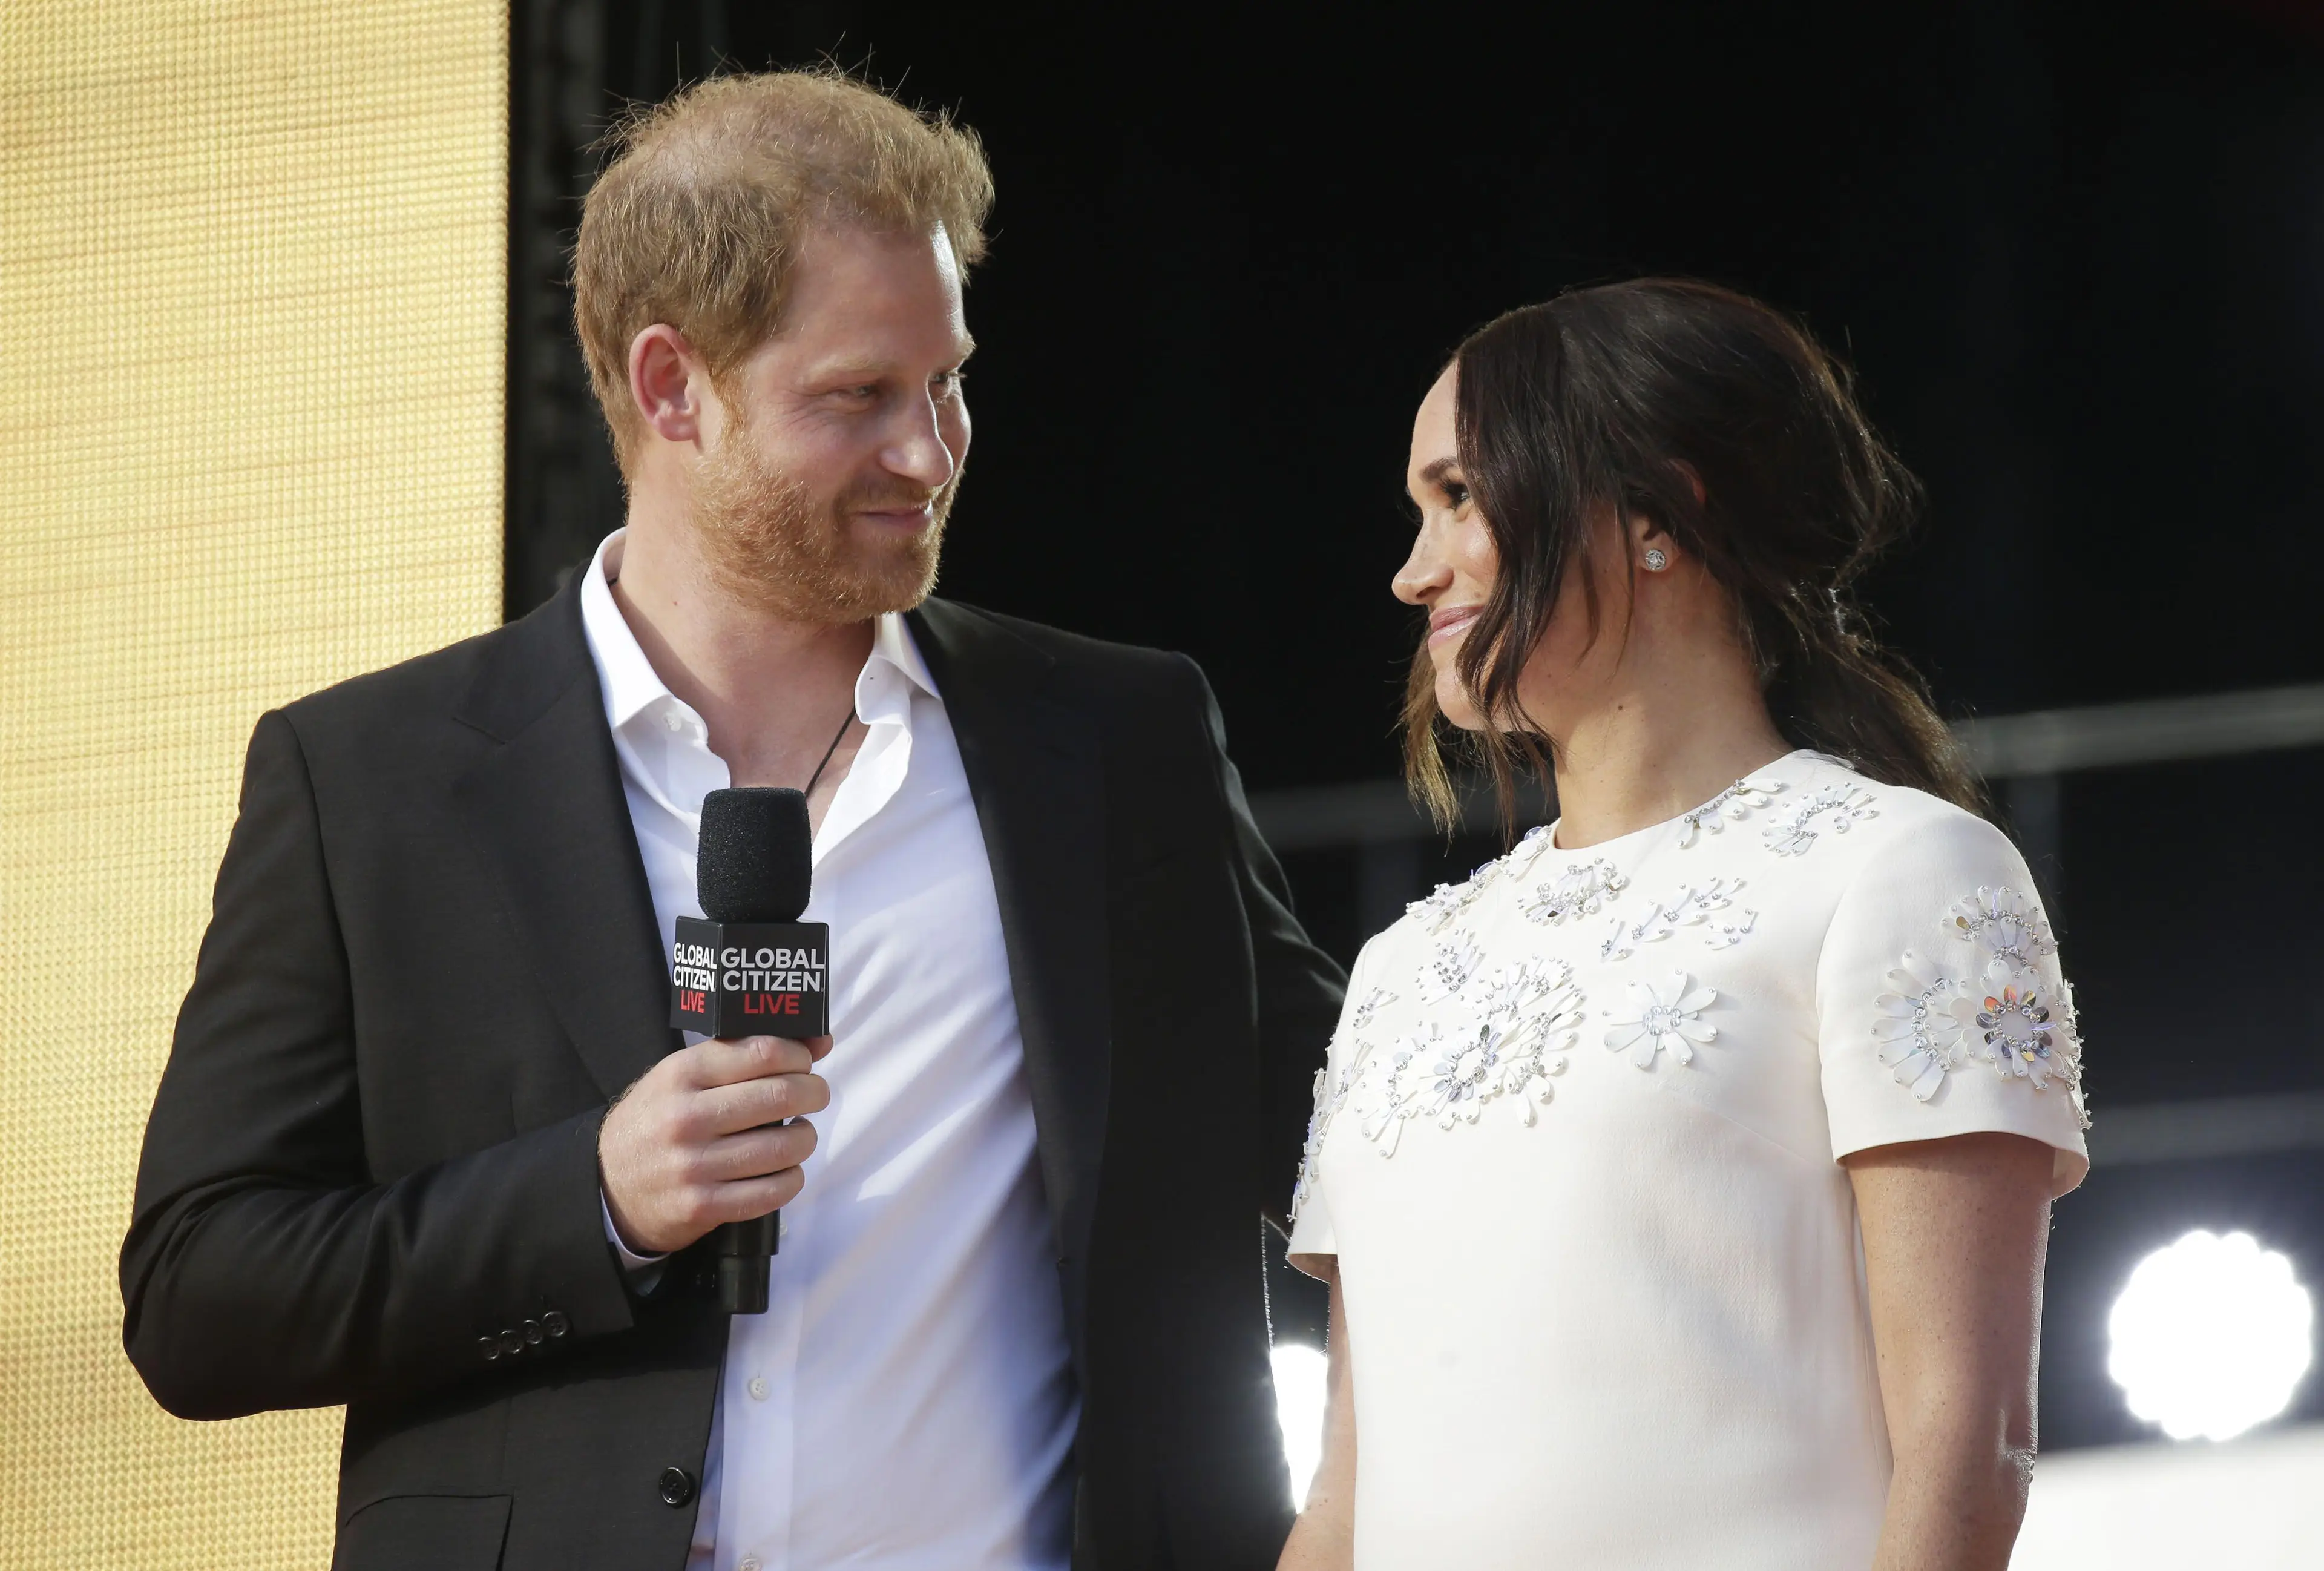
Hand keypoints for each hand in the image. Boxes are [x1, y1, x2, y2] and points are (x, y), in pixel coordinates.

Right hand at [598, 1034, 832, 1255]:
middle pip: (781, 1096)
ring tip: (798, 1134)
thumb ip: (744, 1054)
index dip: (799, 1055)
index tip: (805, 1063)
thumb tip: (819, 1040)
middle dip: (813, 1093)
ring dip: (805, 1138)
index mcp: (682, 1074)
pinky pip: (772, 1192)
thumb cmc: (658, 1120)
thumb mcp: (684, 1075)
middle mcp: (686, 1117)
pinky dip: (791, 1179)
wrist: (608, 1184)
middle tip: (815, 1095)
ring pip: (784, 1147)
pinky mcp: (703, 1206)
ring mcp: (694, 1165)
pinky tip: (785, 1170)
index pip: (763, 1052)